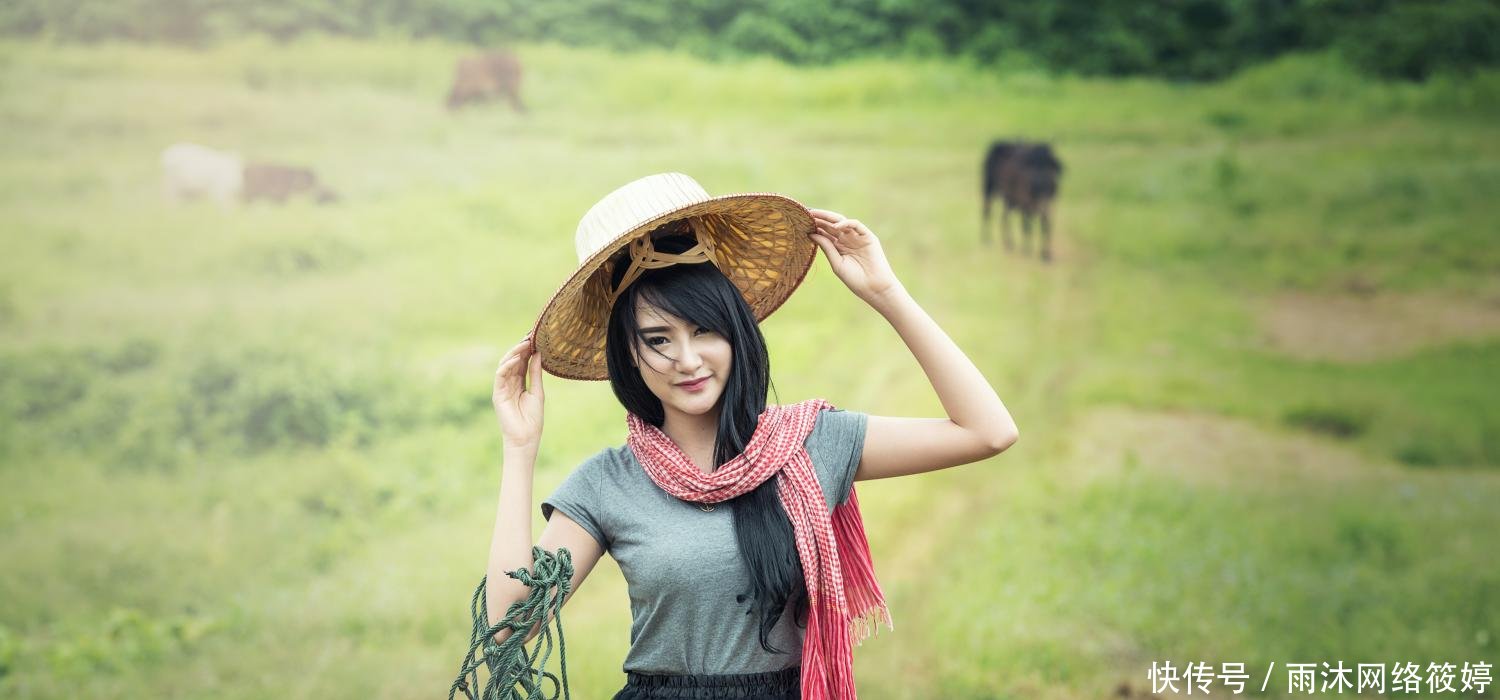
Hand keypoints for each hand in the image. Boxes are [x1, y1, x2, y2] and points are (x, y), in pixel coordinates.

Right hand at [493, 333, 543, 450]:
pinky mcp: (497, 393)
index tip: (537, 337)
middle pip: (514, 360)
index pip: (523, 362)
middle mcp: (510, 383)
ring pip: (505, 365)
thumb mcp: (538, 392)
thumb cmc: (533, 419)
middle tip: (531, 336)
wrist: (526, 438)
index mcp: (520, 382)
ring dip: (514, 353)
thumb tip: (538, 354)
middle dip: (521, 347)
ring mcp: (502, 387)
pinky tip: (517, 359)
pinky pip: (500, 375)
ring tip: (525, 344)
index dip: (528, 350)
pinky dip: (508, 365)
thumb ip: (536, 373)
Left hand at [808, 209, 903, 304]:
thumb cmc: (855, 279)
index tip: (801, 221)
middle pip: (831, 225)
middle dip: (819, 218)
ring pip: (842, 222)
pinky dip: (846, 223)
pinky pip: (856, 225)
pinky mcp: (868, 237)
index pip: (825, 232)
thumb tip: (811, 233)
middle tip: (806, 212)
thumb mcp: (836, 263)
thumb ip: (826, 247)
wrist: (874, 288)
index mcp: (839, 246)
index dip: (814, 226)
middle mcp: (848, 239)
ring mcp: (858, 237)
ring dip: (829, 218)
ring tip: (816, 215)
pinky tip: (835, 226)